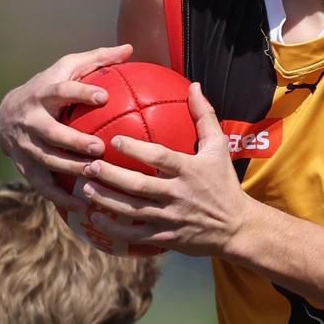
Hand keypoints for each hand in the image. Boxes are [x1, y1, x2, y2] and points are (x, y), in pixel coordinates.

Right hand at [0, 45, 132, 207]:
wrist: (6, 113)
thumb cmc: (49, 87)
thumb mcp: (67, 69)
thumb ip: (97, 59)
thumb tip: (129, 49)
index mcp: (43, 93)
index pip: (61, 91)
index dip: (80, 93)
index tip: (103, 97)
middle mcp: (31, 120)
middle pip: (51, 133)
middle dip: (74, 142)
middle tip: (100, 148)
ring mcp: (26, 144)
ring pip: (47, 159)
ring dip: (70, 168)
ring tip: (95, 175)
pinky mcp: (25, 165)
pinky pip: (43, 184)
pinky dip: (61, 197)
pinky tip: (84, 206)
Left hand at [78, 83, 247, 255]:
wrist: (237, 227)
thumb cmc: (224, 183)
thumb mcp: (219, 148)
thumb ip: (204, 116)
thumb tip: (193, 86)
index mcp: (190, 170)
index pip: (160, 157)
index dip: (136, 149)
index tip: (114, 139)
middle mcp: (179, 194)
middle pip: (139, 185)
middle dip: (111, 175)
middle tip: (90, 164)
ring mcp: (171, 218)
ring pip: (133, 210)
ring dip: (107, 199)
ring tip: (86, 188)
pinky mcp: (166, 237)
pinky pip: (135, 235)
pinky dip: (114, 228)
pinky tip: (95, 218)